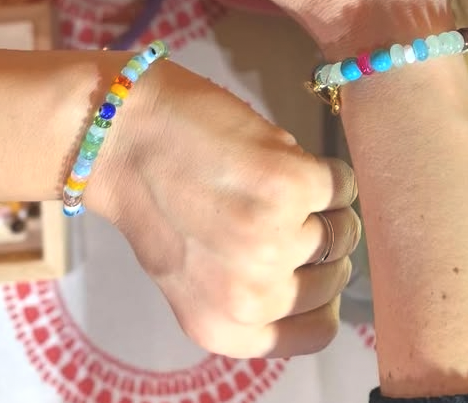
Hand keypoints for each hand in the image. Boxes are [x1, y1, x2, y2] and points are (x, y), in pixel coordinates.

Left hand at [92, 59, 359, 356]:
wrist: (123, 137)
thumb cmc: (156, 197)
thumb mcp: (195, 277)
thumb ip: (251, 290)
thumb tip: (325, 270)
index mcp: (226, 328)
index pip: (318, 330)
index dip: (320, 290)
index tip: (308, 262)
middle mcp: (251, 296)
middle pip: (337, 275)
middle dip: (322, 238)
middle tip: (287, 209)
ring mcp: (273, 240)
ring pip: (343, 228)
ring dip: (322, 202)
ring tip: (281, 182)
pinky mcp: (289, 186)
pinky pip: (342, 184)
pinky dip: (326, 169)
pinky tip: (288, 159)